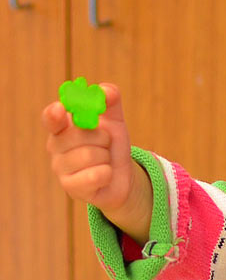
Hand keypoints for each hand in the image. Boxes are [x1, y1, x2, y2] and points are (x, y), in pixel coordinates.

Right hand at [42, 83, 152, 244]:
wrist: (122, 177)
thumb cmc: (111, 147)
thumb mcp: (114, 122)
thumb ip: (111, 102)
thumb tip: (106, 91)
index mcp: (61, 127)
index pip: (51, 118)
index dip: (54, 114)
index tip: (61, 110)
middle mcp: (55, 147)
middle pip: (79, 135)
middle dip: (102, 138)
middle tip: (105, 144)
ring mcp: (60, 169)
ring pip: (90, 155)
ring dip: (106, 157)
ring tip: (104, 161)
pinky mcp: (71, 188)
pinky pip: (95, 175)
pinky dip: (107, 173)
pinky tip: (104, 175)